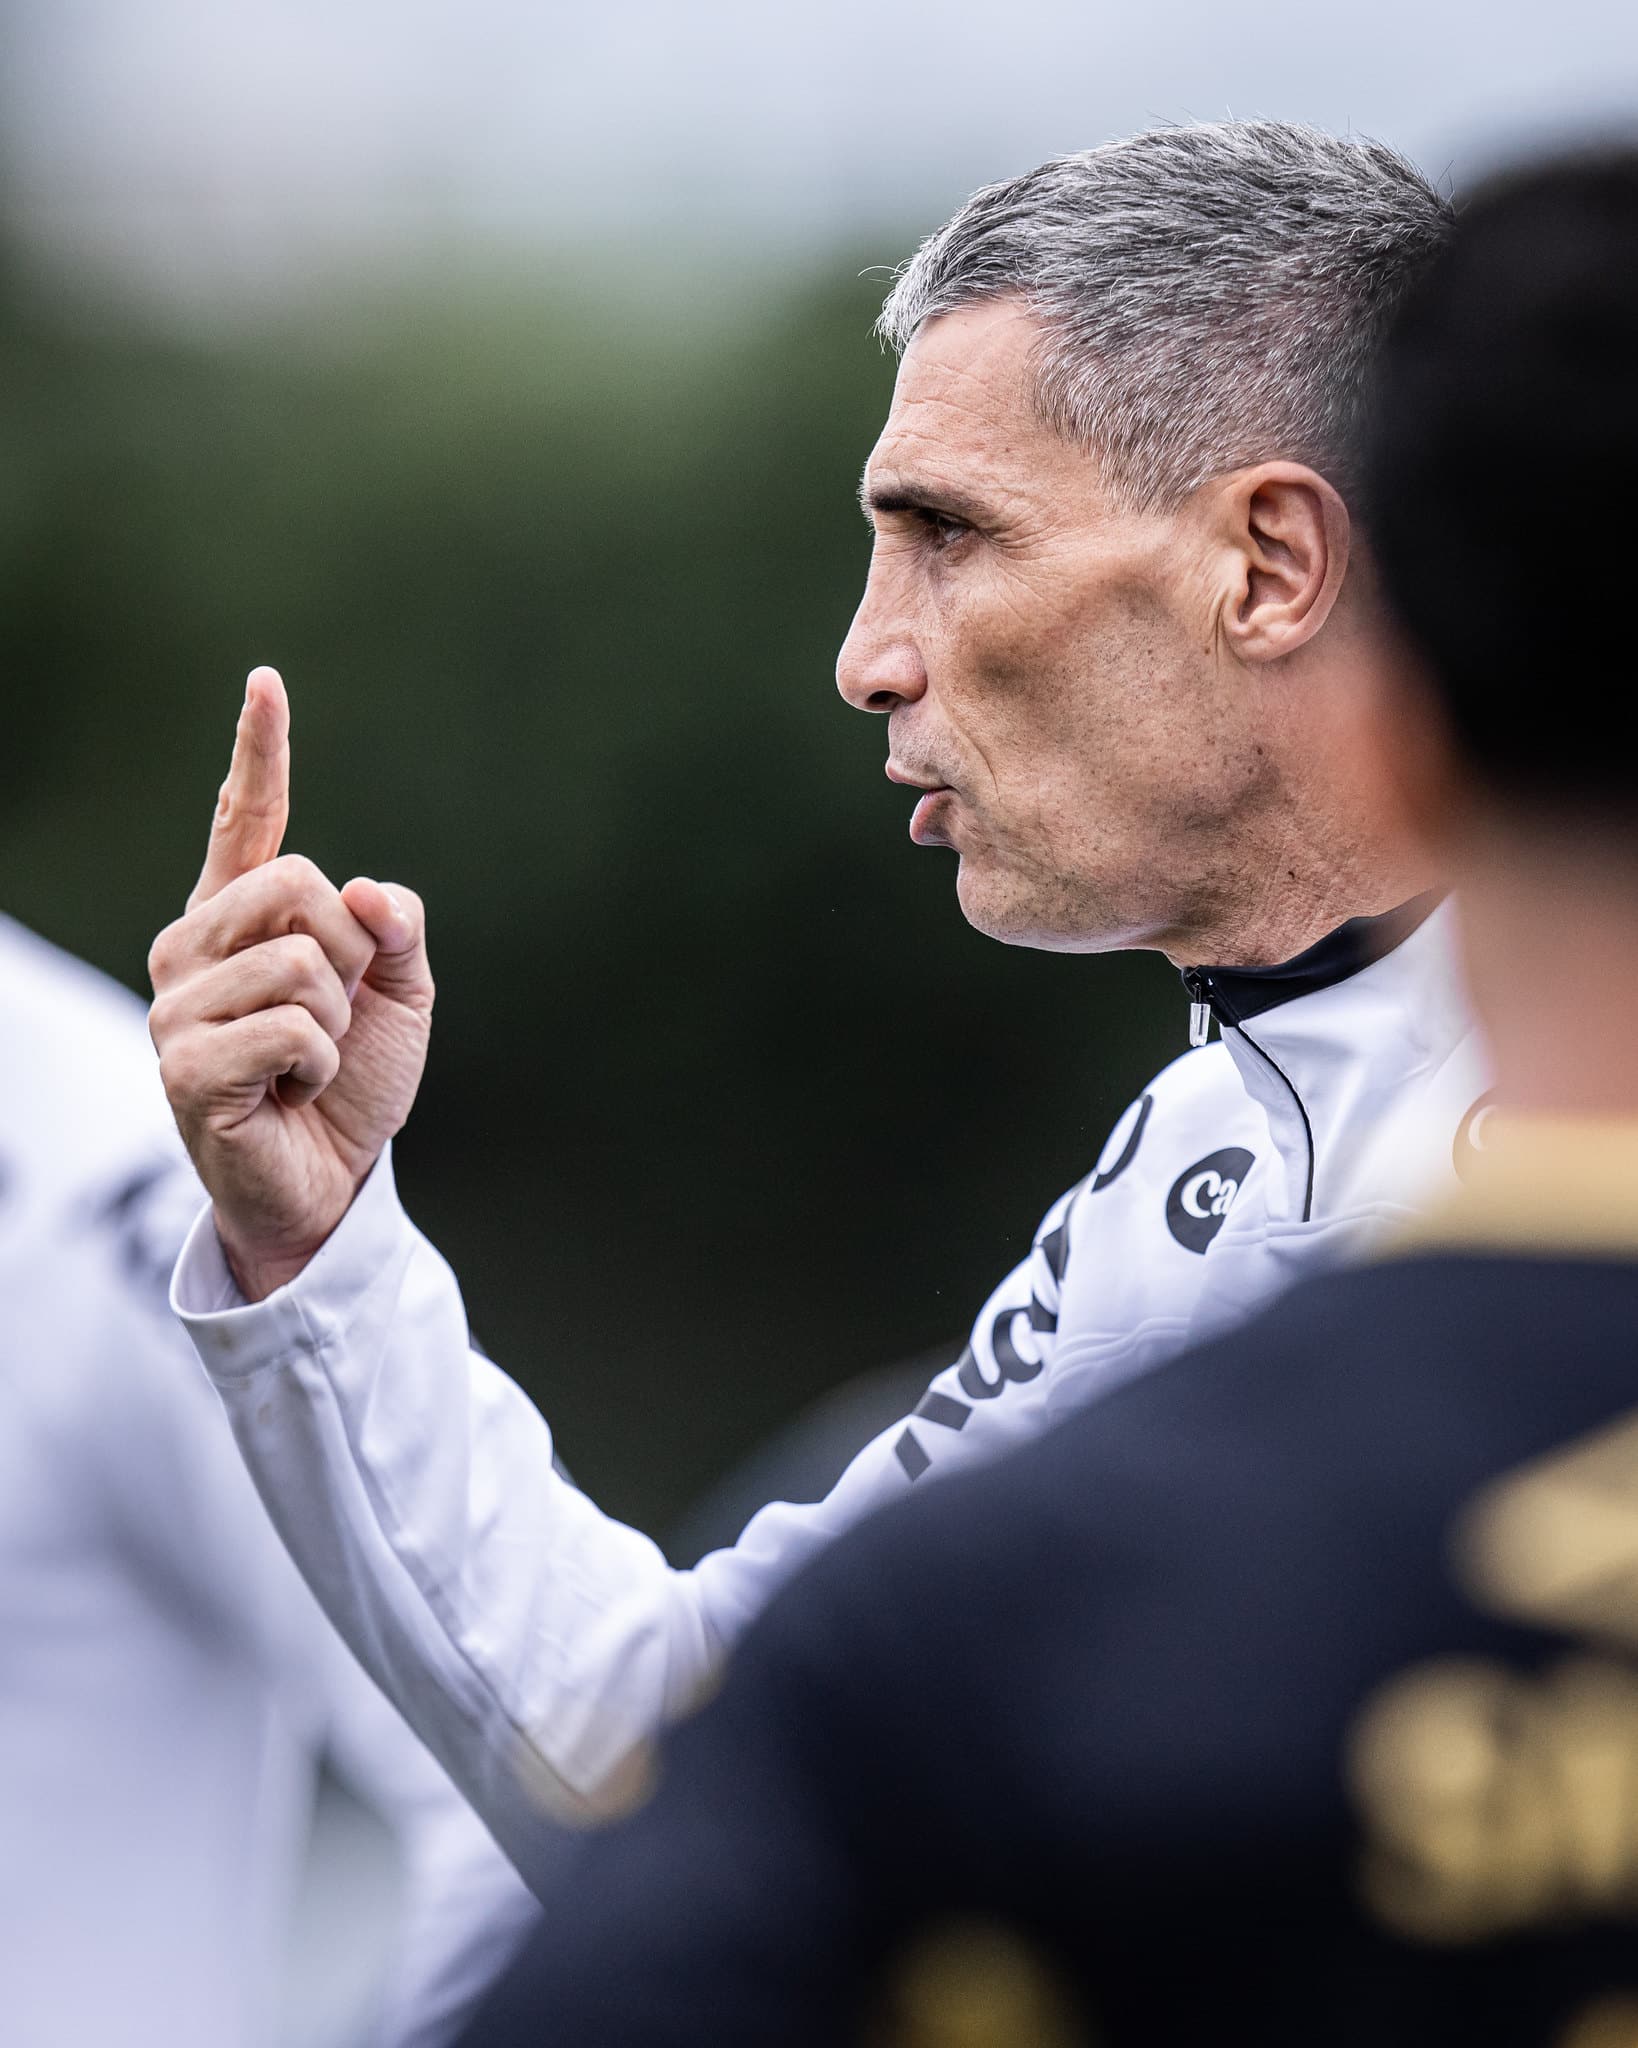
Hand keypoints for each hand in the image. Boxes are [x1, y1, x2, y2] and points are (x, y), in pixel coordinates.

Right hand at [148, 668, 434, 1299]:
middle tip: (332, 1019)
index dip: (258, 755)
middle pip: (301, 886)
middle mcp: (192, 949)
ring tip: (306, 1063)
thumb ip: (394, 932)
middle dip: (351, 956)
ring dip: (337, 1022)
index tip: (266, 684)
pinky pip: (293, 1029)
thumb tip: (368, 893)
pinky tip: (292, 1093)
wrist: (330, 1182)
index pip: (244, 824)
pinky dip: (320, 1065)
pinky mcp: (186, 1067)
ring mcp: (179, 1007)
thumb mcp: (399, 996)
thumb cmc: (352, 1082)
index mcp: (240, 921)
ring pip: (304, 962)